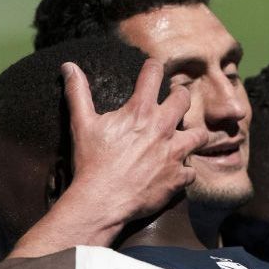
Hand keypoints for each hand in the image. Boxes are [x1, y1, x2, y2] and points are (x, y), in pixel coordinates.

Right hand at [64, 59, 207, 220]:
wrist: (101, 201)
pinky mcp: (178, 177)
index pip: (153, 74)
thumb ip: (78, 93)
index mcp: (140, 111)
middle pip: (184, 99)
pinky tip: (176, 171)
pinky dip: (185, 171)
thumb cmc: (91, 162)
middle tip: (174, 100)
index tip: (152, 67)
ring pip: (199, 135)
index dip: (153, 66)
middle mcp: (162, 128)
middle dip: (180, 96)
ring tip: (184, 136)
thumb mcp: (82, 124)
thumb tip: (68, 67)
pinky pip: (191, 171)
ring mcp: (174, 154)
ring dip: (193, 134)